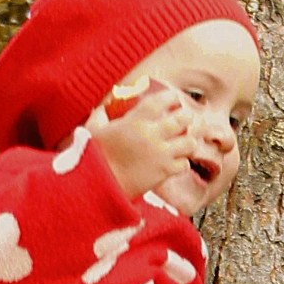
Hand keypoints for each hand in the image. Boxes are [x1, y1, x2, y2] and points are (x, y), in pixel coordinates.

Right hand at [93, 82, 195, 200]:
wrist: (98, 185)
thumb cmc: (94, 156)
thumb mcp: (93, 130)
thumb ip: (100, 115)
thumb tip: (103, 107)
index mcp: (136, 120)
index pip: (162, 100)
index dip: (171, 97)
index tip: (173, 98)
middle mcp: (152, 135)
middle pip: (183, 119)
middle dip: (186, 117)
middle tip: (184, 120)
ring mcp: (161, 154)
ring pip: (190, 142)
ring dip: (188, 141)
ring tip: (183, 142)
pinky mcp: (164, 172)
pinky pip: (185, 164)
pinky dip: (183, 162)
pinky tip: (176, 161)